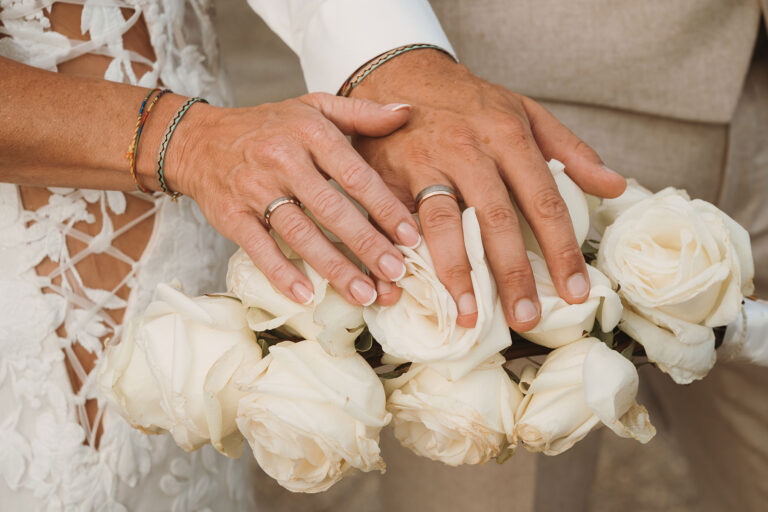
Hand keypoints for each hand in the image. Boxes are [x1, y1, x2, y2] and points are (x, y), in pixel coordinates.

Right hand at [166, 93, 420, 305]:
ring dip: (334, 267)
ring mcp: (254, 188)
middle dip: (367, 245)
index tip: (410, 236)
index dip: (385, 207)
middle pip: (332, 209)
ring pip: (300, 233)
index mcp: (310, 132)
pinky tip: (306, 296)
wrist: (198, 139)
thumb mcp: (314, 107)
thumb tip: (407, 112)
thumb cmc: (267, 127)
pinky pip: (259, 248)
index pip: (355, 174)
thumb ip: (362, 112)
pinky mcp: (231, 215)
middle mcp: (282, 159)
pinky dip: (282, 273)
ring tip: (364, 293)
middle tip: (395, 272)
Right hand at [350, 50, 625, 329]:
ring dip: (457, 273)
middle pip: (497, 220)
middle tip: (526, 319)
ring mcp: (427, 162)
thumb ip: (571, 151)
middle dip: (513, 274)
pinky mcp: (391, 175)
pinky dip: (404, 256)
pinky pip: (399, 222)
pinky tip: (412, 287)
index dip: (561, 250)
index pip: (545, 201)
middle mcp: (470, 150)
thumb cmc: (470, 102)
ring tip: (470, 314)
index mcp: (510, 136)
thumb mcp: (526, 112)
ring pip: (444, 223)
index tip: (575, 291)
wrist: (403, 74)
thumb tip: (614, 186)